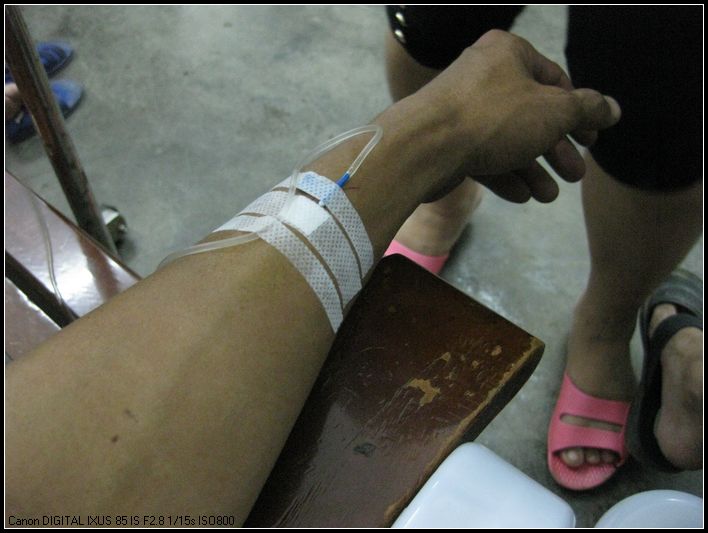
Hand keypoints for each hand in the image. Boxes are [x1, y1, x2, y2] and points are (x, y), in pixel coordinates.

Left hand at [418, 30, 620, 202]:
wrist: (423, 146)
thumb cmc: (494, 118)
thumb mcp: (553, 111)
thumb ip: (586, 110)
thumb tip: (613, 108)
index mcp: (507, 53)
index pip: (554, 79)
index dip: (577, 112)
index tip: (591, 141)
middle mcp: (482, 76)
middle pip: (531, 115)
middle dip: (556, 149)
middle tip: (576, 176)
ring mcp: (461, 110)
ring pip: (507, 140)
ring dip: (532, 169)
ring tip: (549, 196)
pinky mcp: (446, 140)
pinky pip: (482, 155)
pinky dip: (504, 174)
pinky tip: (521, 196)